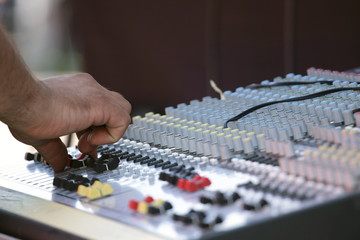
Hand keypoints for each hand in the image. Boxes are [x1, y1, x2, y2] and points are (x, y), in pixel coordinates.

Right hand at [7, 73, 130, 171]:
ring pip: (123, 111)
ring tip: (87, 142)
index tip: (84, 145)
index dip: (96, 131)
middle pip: (115, 108)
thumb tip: (59, 164)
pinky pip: (123, 119)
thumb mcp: (45, 135)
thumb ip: (56, 150)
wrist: (23, 102)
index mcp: (78, 93)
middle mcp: (90, 90)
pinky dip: (112, 135)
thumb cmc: (26, 112)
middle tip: (85, 144)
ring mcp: (97, 94)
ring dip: (109, 132)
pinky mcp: (102, 103)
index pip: (102, 110)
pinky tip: (91, 140)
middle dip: (105, 131)